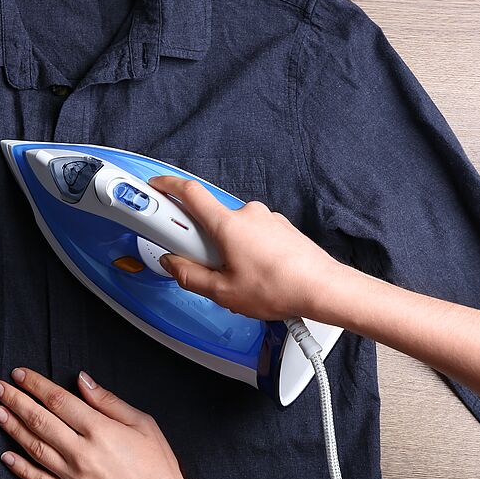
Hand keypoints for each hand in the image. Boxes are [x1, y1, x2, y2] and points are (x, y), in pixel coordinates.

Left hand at [0, 368, 226, 478]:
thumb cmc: (158, 468)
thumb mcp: (142, 424)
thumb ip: (108, 401)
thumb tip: (82, 380)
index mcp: (99, 429)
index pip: (58, 400)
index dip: (35, 384)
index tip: (19, 374)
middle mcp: (81, 451)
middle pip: (39, 419)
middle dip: (15, 400)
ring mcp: (72, 477)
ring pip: (33, 447)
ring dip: (11, 428)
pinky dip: (20, 467)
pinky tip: (5, 456)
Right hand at [149, 175, 343, 319]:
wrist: (323, 289)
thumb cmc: (279, 288)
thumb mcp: (223, 292)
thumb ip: (190, 276)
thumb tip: (173, 265)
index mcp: (228, 224)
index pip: (190, 193)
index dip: (168, 186)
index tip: (156, 186)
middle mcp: (247, 214)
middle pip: (209, 219)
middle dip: (200, 241)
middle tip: (204, 266)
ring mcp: (266, 219)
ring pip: (232, 229)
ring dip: (226, 248)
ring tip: (237, 277)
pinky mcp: (280, 228)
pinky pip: (251, 234)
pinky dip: (245, 249)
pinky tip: (255, 273)